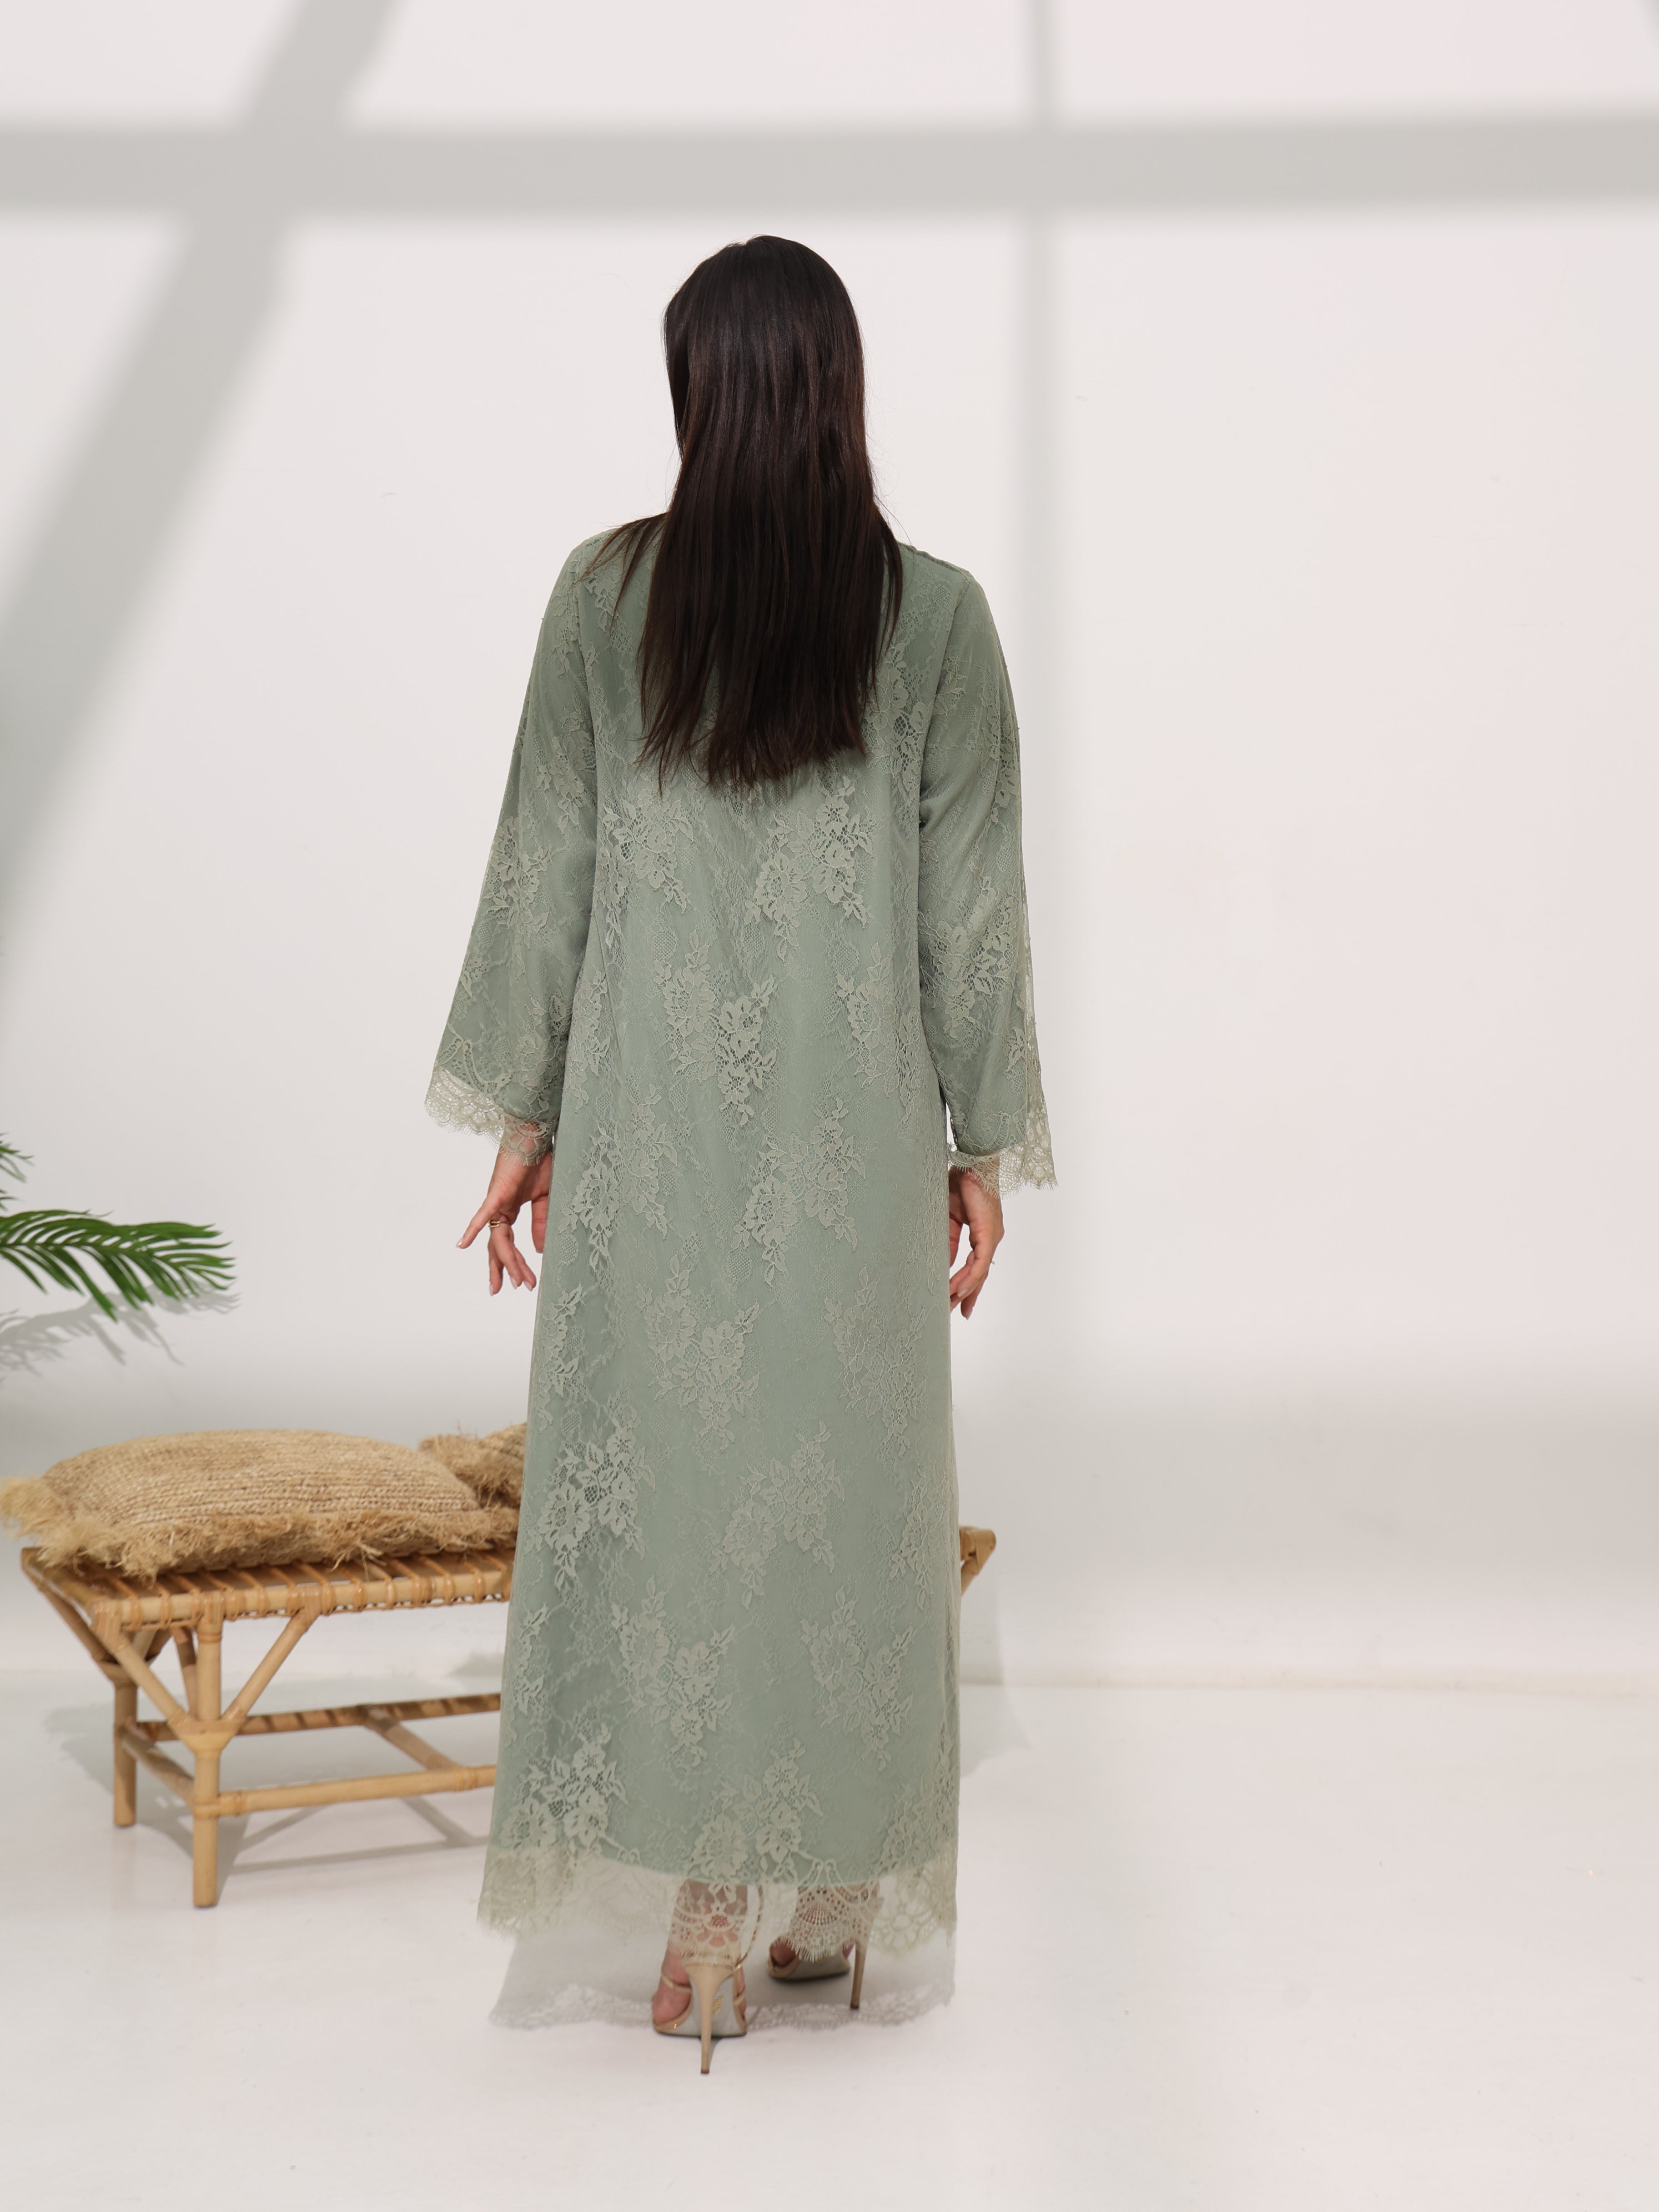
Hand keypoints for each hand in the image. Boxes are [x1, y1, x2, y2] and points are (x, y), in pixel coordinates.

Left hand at [459, 1144, 551, 1294]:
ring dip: (506, 1260)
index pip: (509, 1243)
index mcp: (511, 1211)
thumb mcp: (545, 1199)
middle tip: (504, 1290)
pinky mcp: (497, 1193)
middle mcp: (500, 1210)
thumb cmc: (540, 1161)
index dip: (514, 1264)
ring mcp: (497, 1202)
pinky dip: (472, 1230)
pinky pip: (483, 1215)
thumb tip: (540, 1250)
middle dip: (503, 1269)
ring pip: (498, 1238)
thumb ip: (540, 1223)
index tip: (521, 1283)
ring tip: (512, 1280)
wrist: (536, 1137)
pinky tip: (462, 1245)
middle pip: (499, 1246)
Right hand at [947, 1165, 1002, 1318]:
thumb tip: (944, 1264)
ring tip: (951, 1305)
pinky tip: (958, 1289)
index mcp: (983, 1233)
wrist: (972, 1162)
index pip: (977, 1265)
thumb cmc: (960, 1182)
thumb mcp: (949, 1218)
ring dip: (965, 1289)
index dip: (968, 1285)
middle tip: (957, 1313)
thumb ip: (949, 1242)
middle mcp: (991, 1237)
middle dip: (968, 1295)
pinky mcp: (989, 1233)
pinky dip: (968, 1276)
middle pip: (980, 1274)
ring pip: (980, 1271)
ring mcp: (992, 1236)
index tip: (959, 1301)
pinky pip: (979, 1262)